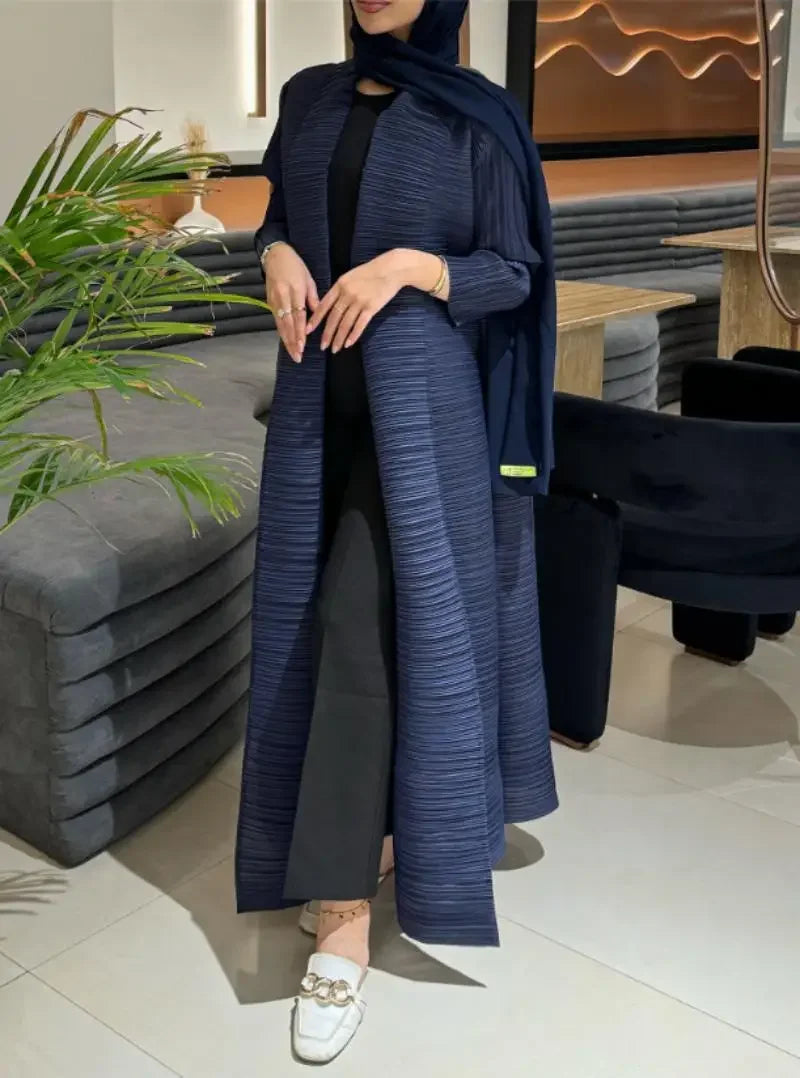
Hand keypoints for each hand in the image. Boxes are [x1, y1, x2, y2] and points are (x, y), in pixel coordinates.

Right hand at [265, 244, 318, 362]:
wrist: (275, 255)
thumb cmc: (295, 266)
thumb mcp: (308, 279)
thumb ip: (313, 298)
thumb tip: (317, 316)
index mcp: (295, 290)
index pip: (298, 316)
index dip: (300, 332)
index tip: (302, 345)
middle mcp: (283, 297)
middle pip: (288, 324)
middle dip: (293, 341)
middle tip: (298, 356)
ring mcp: (274, 300)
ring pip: (280, 324)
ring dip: (286, 340)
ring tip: (293, 353)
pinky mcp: (269, 302)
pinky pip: (276, 320)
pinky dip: (281, 332)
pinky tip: (286, 342)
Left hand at [307, 251, 406, 353]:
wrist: (391, 269)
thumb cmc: (371, 272)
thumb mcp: (350, 276)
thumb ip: (340, 289)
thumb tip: (330, 304)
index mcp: (339, 285)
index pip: (324, 305)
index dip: (315, 319)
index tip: (308, 330)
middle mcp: (347, 294)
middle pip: (334, 318)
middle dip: (327, 334)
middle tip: (322, 346)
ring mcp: (359, 301)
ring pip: (345, 324)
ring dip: (339, 338)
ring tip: (335, 349)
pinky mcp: (371, 307)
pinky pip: (360, 325)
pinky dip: (353, 335)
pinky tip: (348, 344)